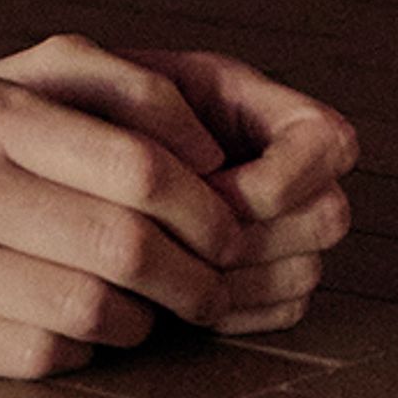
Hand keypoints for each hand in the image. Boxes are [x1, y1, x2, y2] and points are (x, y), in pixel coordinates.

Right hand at [0, 32, 252, 377]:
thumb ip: (75, 92)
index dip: (205, 206)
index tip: (228, 227)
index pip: (136, 161)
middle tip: (213, 288)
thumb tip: (194, 135)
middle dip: (195, 277)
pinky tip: (74, 333)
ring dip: (141, 322)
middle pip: (125, 243)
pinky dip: (78, 352)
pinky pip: (36, 356)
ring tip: (143, 312)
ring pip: (90, 310)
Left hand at [104, 47, 356, 334]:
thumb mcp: (115, 86)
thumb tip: (206, 166)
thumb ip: (154, 102)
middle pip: (328, 216)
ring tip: (175, 267)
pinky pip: (285, 309)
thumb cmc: (89, 115)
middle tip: (184, 240)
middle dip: (254, 235)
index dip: (279, 176)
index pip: (328, 141)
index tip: (208, 187)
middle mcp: (292, 168)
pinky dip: (237, 310)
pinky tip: (184, 298)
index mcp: (265, 107)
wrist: (69, 164)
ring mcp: (289, 228)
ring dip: (240, 278)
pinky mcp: (274, 280)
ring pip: (306, 270)